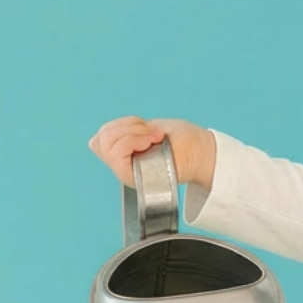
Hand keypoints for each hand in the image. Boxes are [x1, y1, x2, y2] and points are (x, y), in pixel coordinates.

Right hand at [87, 116, 215, 189]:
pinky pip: (116, 154)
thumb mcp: (151, 128)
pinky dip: (133, 140)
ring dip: (133, 133)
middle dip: (127, 127)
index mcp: (126, 152)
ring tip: (154, 137)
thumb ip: (127, 132)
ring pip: (106, 145)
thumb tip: (99, 137)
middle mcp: (123, 164)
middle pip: (99, 140)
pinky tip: (152, 142)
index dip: (120, 125)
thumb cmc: (184, 140)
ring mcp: (126, 172)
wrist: (203, 153)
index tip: (146, 126)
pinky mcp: (132, 177)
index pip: (100, 137)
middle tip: (152, 132)